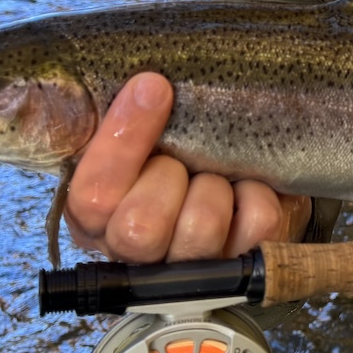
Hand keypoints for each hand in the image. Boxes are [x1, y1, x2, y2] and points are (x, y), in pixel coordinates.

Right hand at [64, 72, 311, 262]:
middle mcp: (134, 255)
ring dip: (215, 186)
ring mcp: (188, 268)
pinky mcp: (242, 264)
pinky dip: (258, 194)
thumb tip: (139, 84)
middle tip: (182, 160)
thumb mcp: (136, 137)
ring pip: (200, 225)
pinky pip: (255, 221)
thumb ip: (122, 120)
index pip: (94, 193)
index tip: (153, 86)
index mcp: (95, 218)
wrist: (232, 178)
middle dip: (170, 175)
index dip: (123, 139)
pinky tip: (246, 188)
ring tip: (215, 177)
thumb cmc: (174, 154)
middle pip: (141, 225)